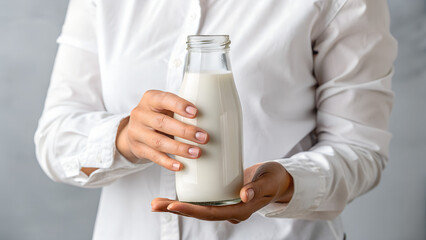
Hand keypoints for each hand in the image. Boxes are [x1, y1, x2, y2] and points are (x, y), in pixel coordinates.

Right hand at [116, 90, 208, 170]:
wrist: (135, 129)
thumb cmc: (159, 115)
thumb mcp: (166, 106)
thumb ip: (181, 109)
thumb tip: (215, 117)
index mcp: (150, 99)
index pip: (164, 99)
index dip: (179, 105)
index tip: (196, 113)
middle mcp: (140, 114)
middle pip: (162, 123)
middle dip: (185, 131)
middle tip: (204, 137)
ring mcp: (137, 132)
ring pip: (158, 142)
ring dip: (179, 149)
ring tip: (196, 152)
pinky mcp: (138, 149)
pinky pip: (154, 157)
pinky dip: (168, 162)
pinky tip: (180, 165)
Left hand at [151, 162, 293, 223]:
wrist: (276, 180)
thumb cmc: (274, 179)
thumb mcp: (269, 181)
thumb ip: (258, 188)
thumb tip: (243, 196)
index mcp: (239, 211)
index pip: (211, 213)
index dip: (191, 210)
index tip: (173, 204)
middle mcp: (229, 210)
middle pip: (199, 213)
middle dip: (176, 210)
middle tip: (154, 204)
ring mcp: (224, 205)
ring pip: (197, 208)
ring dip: (176, 206)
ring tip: (156, 202)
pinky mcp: (221, 197)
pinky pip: (201, 200)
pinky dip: (186, 198)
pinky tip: (172, 195)